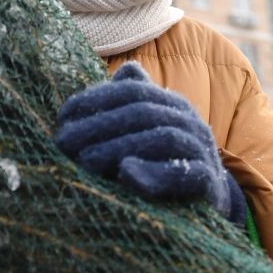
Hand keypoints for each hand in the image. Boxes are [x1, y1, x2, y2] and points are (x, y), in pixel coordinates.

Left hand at [55, 61, 247, 224]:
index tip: (62, 116)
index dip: (95, 99)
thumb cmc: (165, 162)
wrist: (211, 200)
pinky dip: (156, 173)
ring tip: (85, 161)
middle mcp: (189, 121)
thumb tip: (120, 73)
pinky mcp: (210, 182)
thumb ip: (129, 106)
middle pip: (143, 112)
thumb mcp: (147, 131)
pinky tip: (126, 173)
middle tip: (64, 142)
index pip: (132, 90)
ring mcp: (203, 150)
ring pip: (163, 138)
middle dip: (98, 126)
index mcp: (171, 104)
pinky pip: (187, 173)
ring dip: (119, 147)